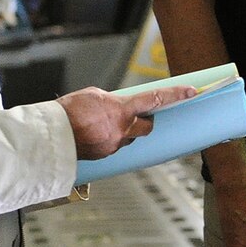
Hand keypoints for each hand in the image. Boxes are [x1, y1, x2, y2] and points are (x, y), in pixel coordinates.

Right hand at [57, 84, 194, 160]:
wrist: (53, 134)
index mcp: (122, 110)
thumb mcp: (94, 95)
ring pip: (130, 137)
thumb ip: (113, 101)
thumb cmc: (69, 111)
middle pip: (148, 127)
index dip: (176, 95)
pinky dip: (109, 139)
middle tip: (134, 115)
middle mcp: (123, 129)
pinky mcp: (107, 155)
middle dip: (145, 121)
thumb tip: (119, 105)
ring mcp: (115, 144)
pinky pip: (115, 146)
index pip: (155, 100)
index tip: (191, 91)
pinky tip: (94, 134)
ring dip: (124, 131)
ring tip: (103, 124)